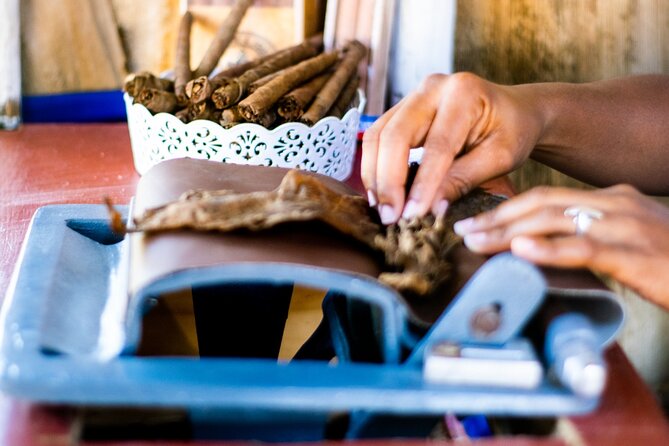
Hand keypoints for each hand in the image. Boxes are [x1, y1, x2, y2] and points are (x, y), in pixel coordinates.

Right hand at [361, 72, 543, 223]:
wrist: (515, 110)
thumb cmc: (514, 132)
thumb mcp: (500, 157)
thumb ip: (464, 179)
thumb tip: (431, 208)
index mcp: (464, 93)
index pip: (436, 145)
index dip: (422, 184)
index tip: (413, 215)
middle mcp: (433, 87)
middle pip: (395, 135)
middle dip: (388, 180)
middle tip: (389, 217)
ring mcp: (413, 95)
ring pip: (378, 134)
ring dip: (375, 175)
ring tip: (381, 208)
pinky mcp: (403, 108)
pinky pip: (378, 136)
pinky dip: (374, 166)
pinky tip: (380, 192)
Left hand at [453, 184, 668, 308]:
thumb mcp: (628, 242)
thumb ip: (591, 238)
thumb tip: (543, 248)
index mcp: (611, 199)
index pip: (546, 197)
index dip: (507, 208)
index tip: (476, 220)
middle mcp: (615, 204)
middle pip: (542, 204)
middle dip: (497, 216)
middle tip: (462, 230)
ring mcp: (625, 225)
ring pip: (554, 220)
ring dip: (508, 231)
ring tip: (475, 240)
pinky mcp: (634, 253)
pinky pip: (584, 247)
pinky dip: (550, 248)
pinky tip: (521, 250)